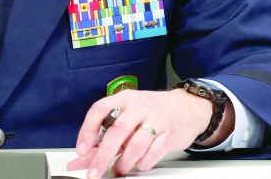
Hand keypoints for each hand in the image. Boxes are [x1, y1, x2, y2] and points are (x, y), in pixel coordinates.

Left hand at [66, 89, 233, 177]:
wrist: (188, 107)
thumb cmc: (153, 112)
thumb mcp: (129, 116)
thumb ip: (106, 136)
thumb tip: (83, 158)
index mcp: (125, 98)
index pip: (100, 109)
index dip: (87, 130)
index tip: (82, 150)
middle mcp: (140, 106)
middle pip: (117, 131)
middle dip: (102, 156)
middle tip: (94, 172)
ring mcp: (157, 119)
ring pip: (135, 144)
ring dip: (124, 162)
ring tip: (119, 169)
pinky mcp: (170, 134)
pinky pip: (153, 153)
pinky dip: (143, 162)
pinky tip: (139, 163)